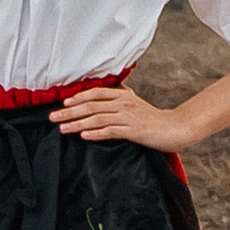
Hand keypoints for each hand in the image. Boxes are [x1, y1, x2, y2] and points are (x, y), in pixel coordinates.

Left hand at [51, 79, 186, 150]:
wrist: (176, 127)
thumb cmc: (154, 118)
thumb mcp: (136, 104)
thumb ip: (121, 98)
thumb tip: (106, 94)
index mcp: (123, 95)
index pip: (95, 93)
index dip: (78, 97)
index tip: (63, 103)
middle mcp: (124, 103)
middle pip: (91, 106)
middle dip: (70, 112)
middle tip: (53, 117)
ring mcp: (128, 117)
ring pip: (97, 118)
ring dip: (77, 123)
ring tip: (63, 128)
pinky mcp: (134, 131)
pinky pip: (111, 131)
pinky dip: (95, 133)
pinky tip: (83, 136)